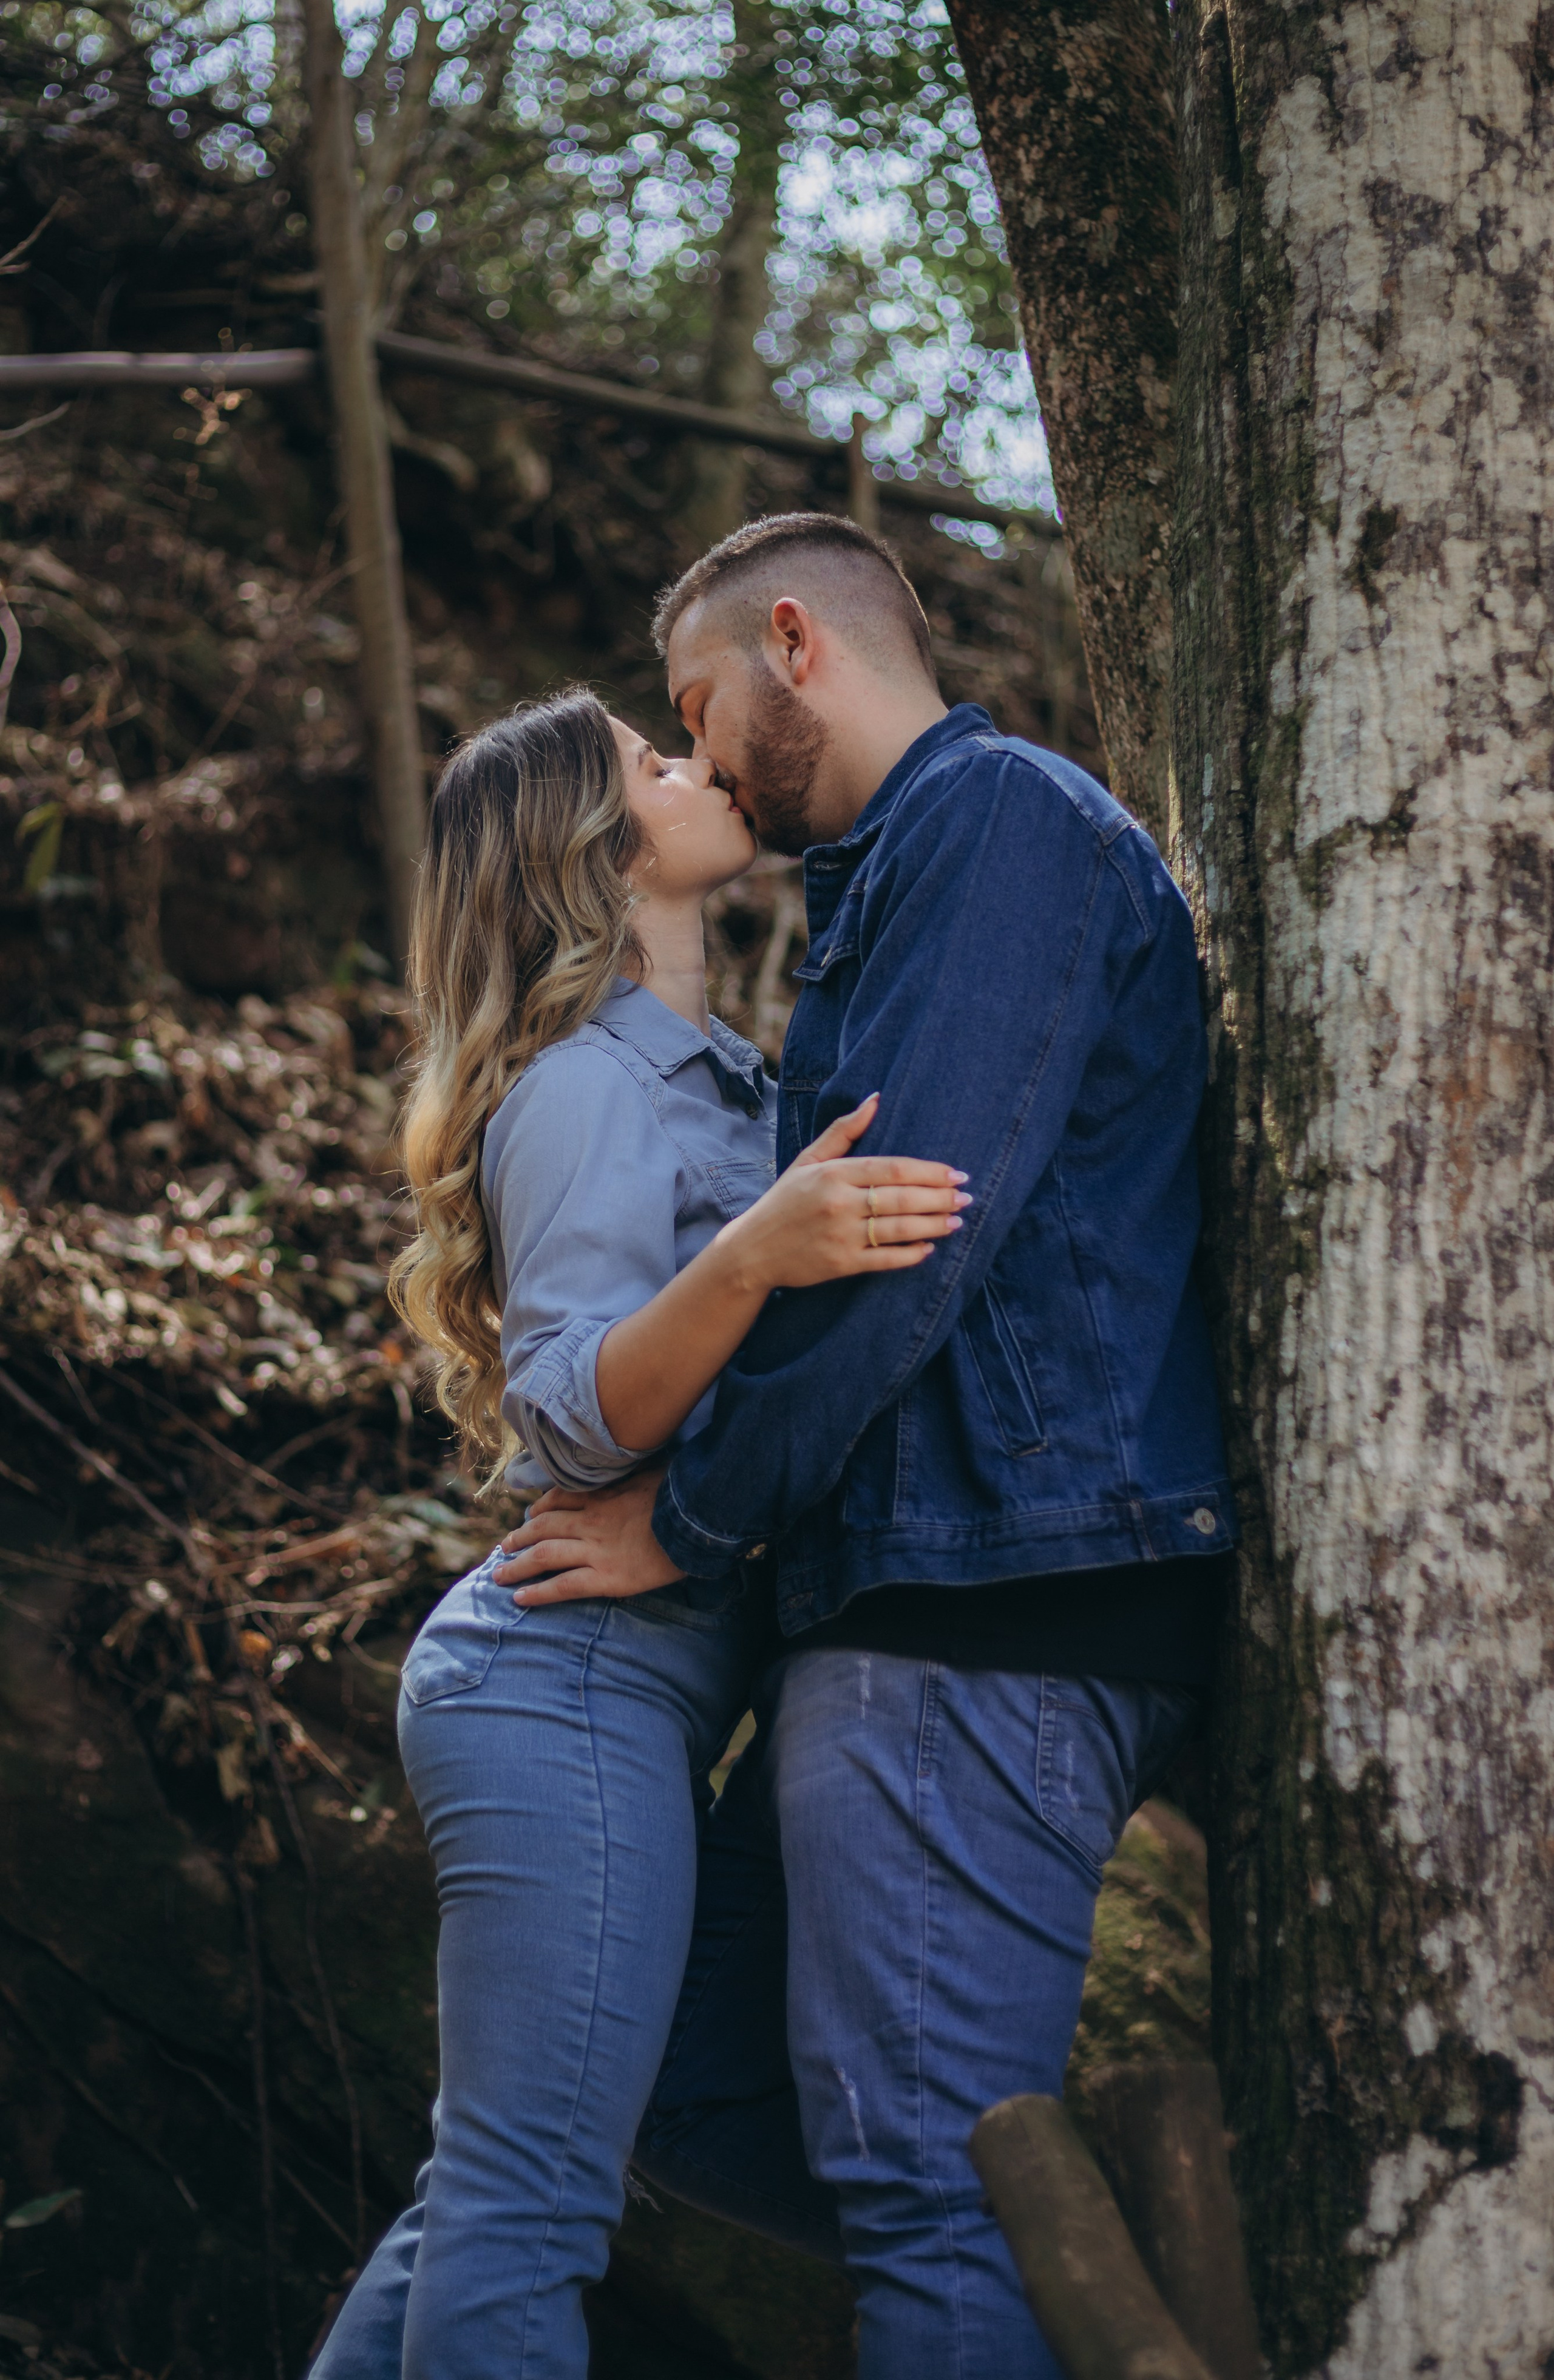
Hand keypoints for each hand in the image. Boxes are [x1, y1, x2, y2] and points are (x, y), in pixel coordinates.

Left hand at [491, 1469, 684, 1606]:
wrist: (699, 1522)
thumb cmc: (682, 1495)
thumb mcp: (655, 1471)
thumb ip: (634, 1472)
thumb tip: (632, 1466)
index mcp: (604, 1496)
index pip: (560, 1498)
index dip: (540, 1508)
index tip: (531, 1514)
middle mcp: (592, 1521)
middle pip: (544, 1527)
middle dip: (520, 1537)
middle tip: (504, 1546)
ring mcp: (597, 1550)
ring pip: (545, 1555)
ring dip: (518, 1565)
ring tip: (500, 1574)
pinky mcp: (607, 1578)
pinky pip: (564, 1586)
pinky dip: (539, 1593)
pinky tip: (521, 1599)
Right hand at [716, 1093, 970, 1292]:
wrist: (752, 1250)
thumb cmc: (785, 1201)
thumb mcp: (808, 1160)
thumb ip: (843, 1130)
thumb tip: (876, 1099)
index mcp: (833, 1173)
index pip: (892, 1168)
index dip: (929, 1171)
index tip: (956, 1173)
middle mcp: (839, 1203)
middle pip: (902, 1198)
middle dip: (940, 1198)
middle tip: (966, 1197)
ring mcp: (841, 1235)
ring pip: (900, 1229)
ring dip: (934, 1224)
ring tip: (957, 1220)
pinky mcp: (841, 1264)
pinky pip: (886, 1259)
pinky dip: (911, 1254)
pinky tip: (929, 1247)